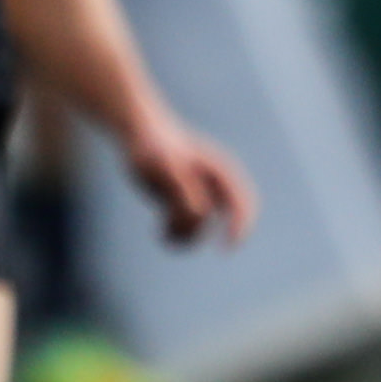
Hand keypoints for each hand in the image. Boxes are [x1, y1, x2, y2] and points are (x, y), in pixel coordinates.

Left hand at [115, 112, 257, 248]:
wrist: (140, 134)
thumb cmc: (155, 147)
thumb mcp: (165, 166)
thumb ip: (182, 189)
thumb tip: (199, 213)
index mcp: (220, 172)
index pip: (241, 205)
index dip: (240, 227)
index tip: (227, 247)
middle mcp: (214, 186)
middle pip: (215, 220)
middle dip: (195, 229)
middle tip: (169, 227)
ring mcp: (200, 196)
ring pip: (199, 228)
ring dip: (181, 234)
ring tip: (161, 230)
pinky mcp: (182, 204)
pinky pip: (185, 229)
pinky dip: (174, 235)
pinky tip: (159, 234)